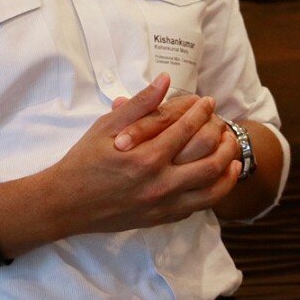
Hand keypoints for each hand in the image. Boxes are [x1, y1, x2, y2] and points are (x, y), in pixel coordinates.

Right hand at [40, 74, 240, 236]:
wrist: (66, 203)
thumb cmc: (84, 161)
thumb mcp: (105, 127)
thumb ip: (139, 105)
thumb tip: (165, 80)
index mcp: (145, 157)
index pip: (187, 129)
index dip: (202, 112)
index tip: (208, 102)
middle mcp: (159, 184)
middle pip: (210, 160)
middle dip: (224, 139)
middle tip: (225, 125)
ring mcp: (162, 205)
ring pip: (212, 190)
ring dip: (228, 169)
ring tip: (234, 155)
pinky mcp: (161, 219)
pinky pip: (197, 207)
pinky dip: (212, 192)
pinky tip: (215, 179)